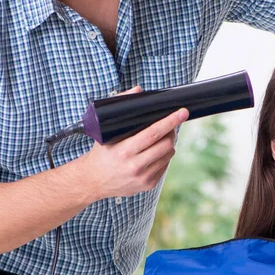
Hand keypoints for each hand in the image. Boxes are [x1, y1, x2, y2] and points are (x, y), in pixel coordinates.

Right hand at [76, 86, 188, 200]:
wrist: (93, 181)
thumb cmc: (101, 152)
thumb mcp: (105, 130)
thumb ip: (121, 107)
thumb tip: (138, 90)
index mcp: (124, 151)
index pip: (154, 133)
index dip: (170, 121)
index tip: (182, 112)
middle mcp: (134, 166)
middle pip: (166, 144)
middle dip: (171, 131)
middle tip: (170, 124)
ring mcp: (142, 177)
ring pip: (169, 154)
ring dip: (169, 143)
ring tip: (161, 137)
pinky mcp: (148, 185)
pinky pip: (166, 165)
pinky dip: (164, 155)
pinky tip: (155, 151)